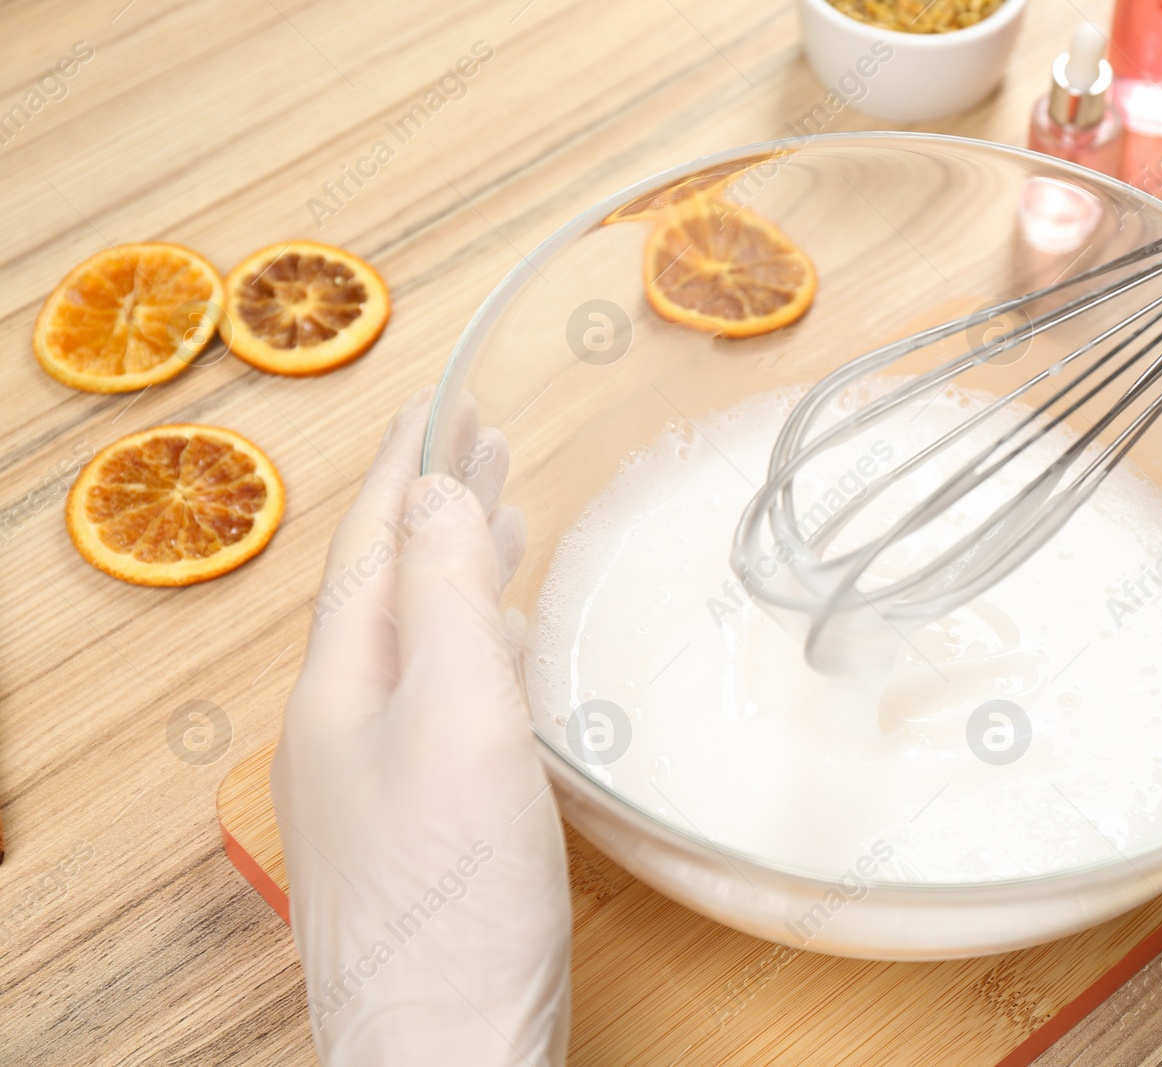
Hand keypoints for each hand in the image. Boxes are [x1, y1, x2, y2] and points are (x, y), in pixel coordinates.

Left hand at [271, 387, 569, 1065]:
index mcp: (341, 690)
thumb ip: (448, 602)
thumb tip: (437, 497)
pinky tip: (502, 647)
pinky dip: (476, 646)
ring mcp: (376, 780)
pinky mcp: (420, 823)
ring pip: (419, 643)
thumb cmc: (454, 894)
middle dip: (437, 508)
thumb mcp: (458, 717)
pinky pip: (441, 698)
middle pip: (394, 590)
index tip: (445, 400)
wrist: (449, 1046)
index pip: (374, 548)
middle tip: (484, 443)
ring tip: (499, 519)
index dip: (409, 468)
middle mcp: (344, 729)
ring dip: (459, 572)